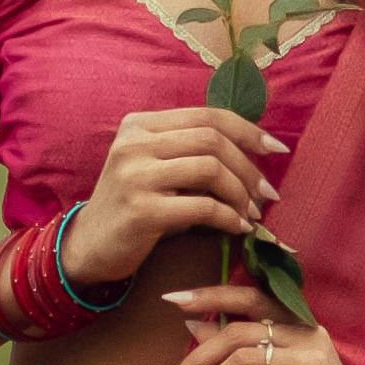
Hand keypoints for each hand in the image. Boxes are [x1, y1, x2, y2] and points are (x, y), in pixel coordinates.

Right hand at [66, 94, 279, 297]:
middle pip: (213, 140)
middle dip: (249, 167)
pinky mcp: (141, 210)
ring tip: (252, 213)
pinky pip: (202, 206)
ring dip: (241, 193)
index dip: (248, 130)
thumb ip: (189, 153)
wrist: (87, 248)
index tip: (276, 148)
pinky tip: (237, 228)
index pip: (207, 115)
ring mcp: (135, 175)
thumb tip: (252, 153)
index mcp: (139, 125)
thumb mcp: (154, 169)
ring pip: (211, 169)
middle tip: (267, 194)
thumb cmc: (131, 208)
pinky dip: (228, 217)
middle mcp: (134, 143)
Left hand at [171, 288, 364, 364]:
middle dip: (194, 361)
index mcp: (298, 325)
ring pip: (241, 362)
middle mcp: (306, 335)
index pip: (249, 296)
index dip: (209, 294)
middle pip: (236, 333)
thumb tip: (194, 325)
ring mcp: (311, 363)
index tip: (171, 300)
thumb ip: (240, 355)